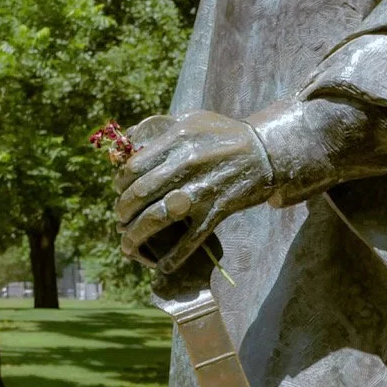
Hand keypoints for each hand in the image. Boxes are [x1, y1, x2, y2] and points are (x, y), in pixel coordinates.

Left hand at [115, 111, 274, 271]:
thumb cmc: (226, 134)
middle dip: (123, 211)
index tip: (120, 192)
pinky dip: (173, 257)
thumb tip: (128, 143)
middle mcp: (185, 165)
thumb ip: (161, 131)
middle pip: (139, 194)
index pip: (134, 167)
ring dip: (136, 236)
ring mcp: (201, 190)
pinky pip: (189, 240)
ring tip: (128, 245)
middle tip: (121, 219)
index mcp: (176, 141)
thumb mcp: (192, 120)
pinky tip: (163, 266)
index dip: (120, 183)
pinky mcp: (217, 211)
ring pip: (156, 218)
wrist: (267, 151)